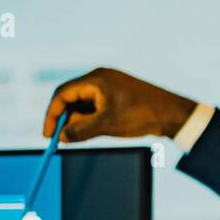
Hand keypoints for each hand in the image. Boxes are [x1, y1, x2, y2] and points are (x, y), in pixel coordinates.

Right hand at [41, 67, 196, 141]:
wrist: (172, 113)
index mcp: (96, 79)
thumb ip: (81, 131)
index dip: (52, 114)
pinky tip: (90, 134)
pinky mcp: (116, 97)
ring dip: (77, 122)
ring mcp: (108, 88)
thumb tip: (61, 138)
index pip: (63, 94)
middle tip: (57, 140)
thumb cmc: (141, 114)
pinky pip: (94, 108)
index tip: (47, 134)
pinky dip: (89, 121)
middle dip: (63, 119)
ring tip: (76, 139)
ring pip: (83, 105)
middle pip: (71, 98)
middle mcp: (100, 80)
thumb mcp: (108, 125)